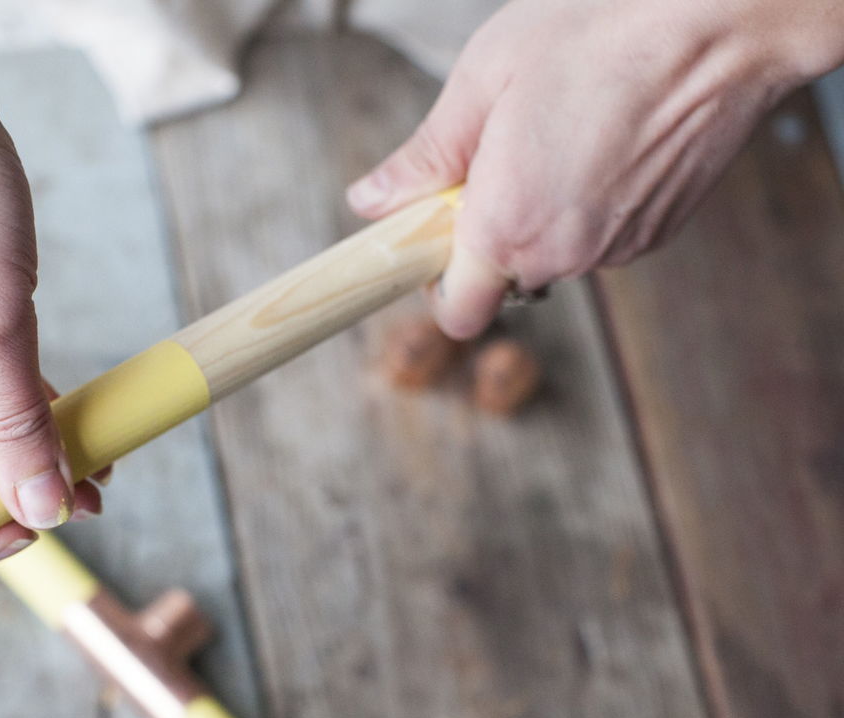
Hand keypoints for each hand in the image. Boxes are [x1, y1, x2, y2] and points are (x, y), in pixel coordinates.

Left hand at [348, 0, 843, 338]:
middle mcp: (563, 254)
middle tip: (495, 158)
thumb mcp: (482, 82)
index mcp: (506, 226)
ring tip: (557, 134)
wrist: (723, 21)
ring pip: (553, 254)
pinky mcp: (657, 233)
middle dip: (486, 234)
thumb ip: (423, 157)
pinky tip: (601, 141)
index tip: (432, 236)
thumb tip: (371, 200)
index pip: (457, 312)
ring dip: (541, 215)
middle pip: (503, 278)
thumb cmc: (599, 33)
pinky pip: (598, 236)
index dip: (436, 282)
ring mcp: (616, 248)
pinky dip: (587, 205)